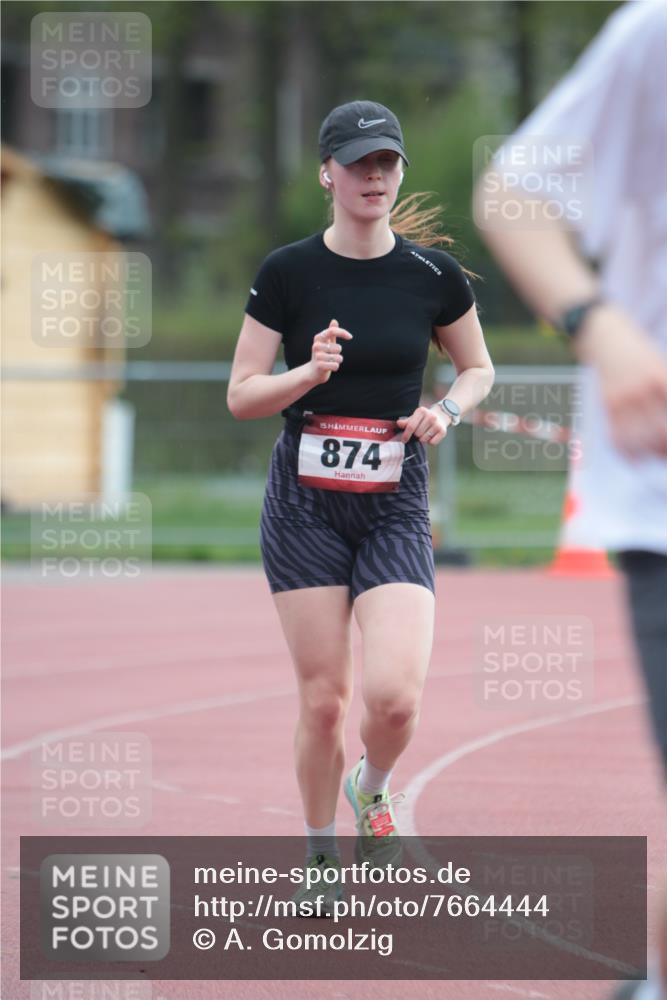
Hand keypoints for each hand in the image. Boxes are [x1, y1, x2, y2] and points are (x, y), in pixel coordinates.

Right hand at [306, 318, 352, 384]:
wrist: (313, 372)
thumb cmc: (322, 355)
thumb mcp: (326, 343)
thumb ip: (331, 332)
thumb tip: (334, 320)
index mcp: (318, 338)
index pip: (332, 331)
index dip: (342, 332)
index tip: (350, 337)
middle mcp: (316, 346)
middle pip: (338, 348)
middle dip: (338, 353)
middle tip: (331, 356)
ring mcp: (317, 356)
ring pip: (338, 358)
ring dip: (337, 361)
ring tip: (330, 362)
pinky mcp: (319, 366)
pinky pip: (335, 365)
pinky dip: (335, 367)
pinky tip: (329, 368)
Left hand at [396, 405, 449, 444]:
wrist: (441, 415)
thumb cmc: (424, 418)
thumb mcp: (415, 417)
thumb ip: (406, 422)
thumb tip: (398, 423)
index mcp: (421, 411)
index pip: (411, 426)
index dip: (406, 435)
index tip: (403, 440)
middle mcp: (431, 416)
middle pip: (417, 434)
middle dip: (416, 435)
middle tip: (419, 432)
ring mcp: (437, 424)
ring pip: (424, 439)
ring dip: (423, 439)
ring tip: (425, 433)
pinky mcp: (443, 431)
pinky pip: (432, 442)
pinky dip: (430, 442)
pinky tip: (431, 436)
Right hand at [577, 304, 666, 457]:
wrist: (602, 334)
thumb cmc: (636, 350)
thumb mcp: (660, 364)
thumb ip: (665, 389)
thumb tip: (663, 424)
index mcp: (660, 377)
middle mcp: (642, 389)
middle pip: (661, 431)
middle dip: (664, 448)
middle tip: (665, 454)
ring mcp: (623, 397)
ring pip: (640, 438)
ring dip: (650, 453)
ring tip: (657, 456)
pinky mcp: (607, 403)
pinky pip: (618, 435)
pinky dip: (627, 452)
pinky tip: (635, 459)